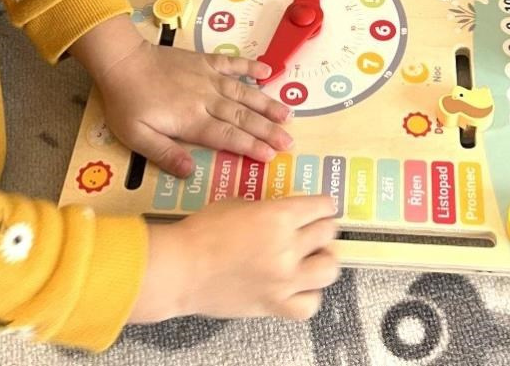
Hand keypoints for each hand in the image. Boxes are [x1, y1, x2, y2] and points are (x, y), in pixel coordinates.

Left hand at [95, 41, 292, 176]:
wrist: (122, 61)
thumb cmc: (127, 102)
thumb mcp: (136, 136)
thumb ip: (165, 154)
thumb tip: (190, 173)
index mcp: (191, 120)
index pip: (227, 137)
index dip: (251, 146)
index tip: (272, 155)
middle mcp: (206, 99)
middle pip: (242, 117)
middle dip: (267, 130)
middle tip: (289, 141)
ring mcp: (208, 77)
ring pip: (243, 93)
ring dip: (266, 104)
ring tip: (287, 114)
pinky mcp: (204, 61)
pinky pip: (232, 63)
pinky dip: (250, 66)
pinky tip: (267, 72)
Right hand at [129, 196, 339, 321]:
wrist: (180, 269)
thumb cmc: (202, 232)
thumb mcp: (239, 204)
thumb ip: (268, 208)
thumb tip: (287, 214)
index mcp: (279, 216)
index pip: (322, 206)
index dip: (323, 205)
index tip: (321, 208)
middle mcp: (288, 247)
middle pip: (327, 234)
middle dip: (322, 228)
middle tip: (313, 230)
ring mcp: (284, 280)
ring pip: (329, 269)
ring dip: (323, 260)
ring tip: (312, 258)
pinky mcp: (275, 305)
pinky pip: (310, 304)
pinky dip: (309, 295)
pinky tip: (299, 287)